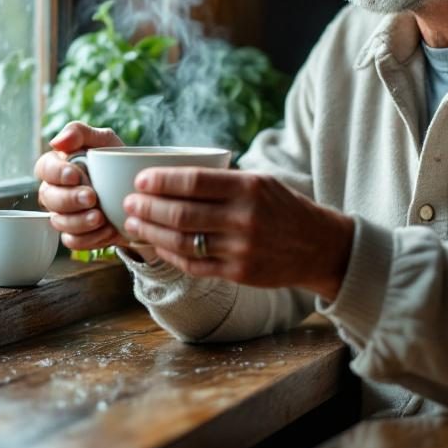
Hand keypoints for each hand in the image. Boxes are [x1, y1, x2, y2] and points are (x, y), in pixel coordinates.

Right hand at [34, 122, 126, 251]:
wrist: (143, 192)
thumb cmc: (118, 162)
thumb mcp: (105, 141)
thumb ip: (80, 132)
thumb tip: (56, 142)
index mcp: (59, 166)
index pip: (44, 168)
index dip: (56, 173)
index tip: (75, 175)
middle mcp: (56, 191)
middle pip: (48, 198)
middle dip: (69, 199)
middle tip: (92, 197)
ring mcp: (65, 215)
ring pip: (59, 222)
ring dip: (79, 221)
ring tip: (101, 217)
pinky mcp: (78, 234)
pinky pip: (73, 241)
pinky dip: (90, 238)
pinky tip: (107, 230)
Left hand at [121, 168, 354, 300]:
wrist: (319, 246)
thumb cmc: (283, 208)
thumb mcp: (261, 182)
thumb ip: (223, 180)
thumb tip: (172, 174)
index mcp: (248, 188)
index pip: (194, 181)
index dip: (161, 180)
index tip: (140, 180)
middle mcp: (244, 218)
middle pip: (181, 212)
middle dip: (148, 207)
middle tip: (128, 203)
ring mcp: (240, 248)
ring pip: (182, 240)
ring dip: (151, 232)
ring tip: (134, 224)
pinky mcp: (238, 273)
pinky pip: (194, 264)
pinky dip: (170, 253)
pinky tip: (156, 244)